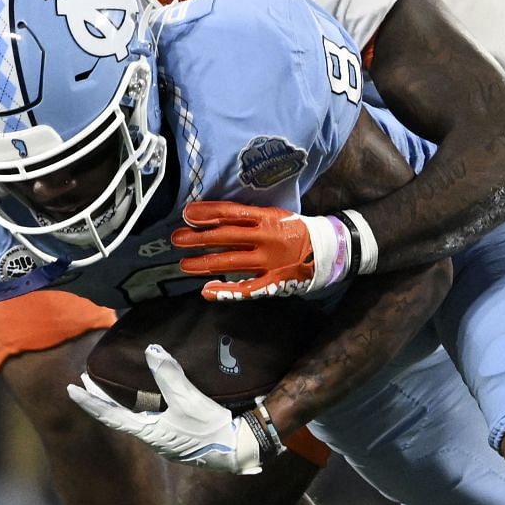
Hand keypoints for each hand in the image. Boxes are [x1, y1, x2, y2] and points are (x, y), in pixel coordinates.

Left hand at [67, 344, 276, 474]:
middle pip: (117, 416)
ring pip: (131, 418)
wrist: (237, 452)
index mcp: (147, 431)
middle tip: (82, 383)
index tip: (71, 389)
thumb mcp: (188, 400)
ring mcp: (164, 439)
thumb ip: (168, 375)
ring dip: (117, 402)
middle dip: (100, 399)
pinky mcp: (177, 438)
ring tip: (107, 388)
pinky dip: (136, 406)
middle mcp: (151, 437)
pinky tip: (142, 399)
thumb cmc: (210, 429)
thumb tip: (151, 350)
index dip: (90, 401)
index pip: (109, 414)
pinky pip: (147, 419)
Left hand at [173, 200, 350, 299]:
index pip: (232, 213)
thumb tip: (214, 216)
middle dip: (198, 238)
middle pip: (226, 237)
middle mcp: (267, 239)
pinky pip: (246, 288)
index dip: (208, 213)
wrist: (327, 249)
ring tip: (184, 263)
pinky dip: (226, 291)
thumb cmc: (294, 229)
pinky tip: (207, 291)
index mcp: (267, 218)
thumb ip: (248, 217)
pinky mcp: (273, 282)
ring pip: (231, 262)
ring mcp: (270, 262)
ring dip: (204, 263)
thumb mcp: (274, 214)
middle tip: (177, 238)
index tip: (187, 214)